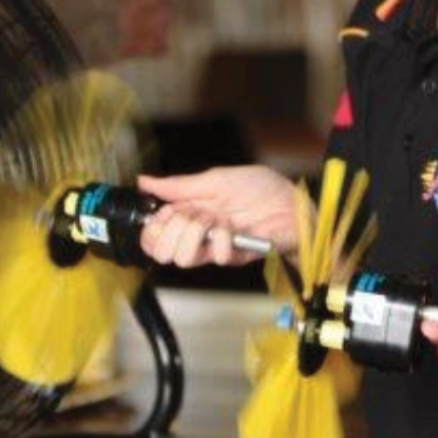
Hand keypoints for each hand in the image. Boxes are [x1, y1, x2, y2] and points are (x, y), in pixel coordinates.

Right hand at [137, 165, 305, 268]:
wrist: (292, 202)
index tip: (163, 214)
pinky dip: (223, 236)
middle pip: (162, 250)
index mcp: (189, 215)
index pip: (154, 236)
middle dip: (173, 227)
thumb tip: (144, 181)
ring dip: (197, 231)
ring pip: (183, 258)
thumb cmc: (261, 189)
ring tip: (216, 220)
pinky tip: (234, 227)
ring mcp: (214, 248)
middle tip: (195, 213)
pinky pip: (215, 255)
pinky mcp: (233, 256)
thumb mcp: (215, 179)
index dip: (152, 228)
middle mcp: (198, 235)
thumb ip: (179, 185)